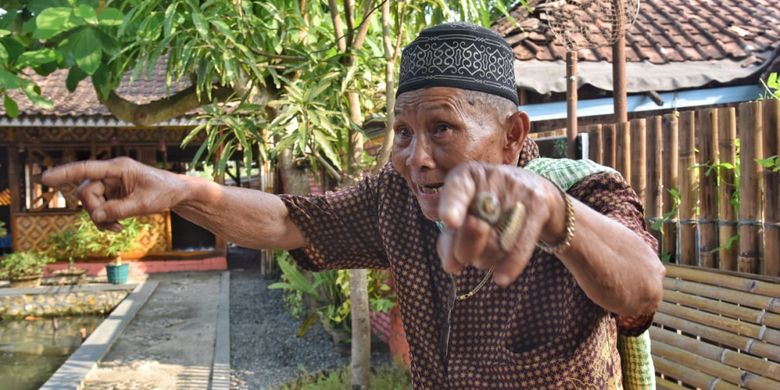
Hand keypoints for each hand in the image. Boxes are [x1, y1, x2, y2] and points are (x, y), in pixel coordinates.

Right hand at [41, 157, 184, 230]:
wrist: (176, 194)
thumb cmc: (164, 192)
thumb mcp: (143, 204)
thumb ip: (119, 209)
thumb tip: (96, 215)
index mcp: (118, 167)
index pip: (86, 169)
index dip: (64, 173)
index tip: (45, 178)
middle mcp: (110, 173)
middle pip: (86, 192)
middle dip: (94, 210)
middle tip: (112, 223)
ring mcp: (110, 184)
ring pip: (90, 202)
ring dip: (100, 218)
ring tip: (118, 227)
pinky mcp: (112, 194)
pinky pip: (98, 208)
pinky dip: (104, 219)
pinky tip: (117, 226)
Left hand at [436, 161, 565, 286]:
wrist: (537, 192)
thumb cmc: (489, 206)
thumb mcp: (465, 213)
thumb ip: (450, 237)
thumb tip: (451, 266)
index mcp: (467, 175)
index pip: (457, 189)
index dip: (452, 205)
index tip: (449, 222)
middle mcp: (492, 178)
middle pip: (475, 224)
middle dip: (465, 250)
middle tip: (463, 259)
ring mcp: (518, 190)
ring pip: (497, 239)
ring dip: (485, 259)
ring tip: (483, 259)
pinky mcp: (538, 205)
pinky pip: (521, 243)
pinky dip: (510, 264)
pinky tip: (500, 278)